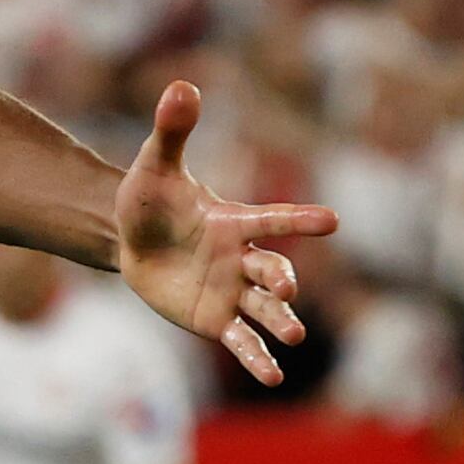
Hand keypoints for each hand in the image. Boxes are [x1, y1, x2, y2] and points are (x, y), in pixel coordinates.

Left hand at [111, 80, 333, 383]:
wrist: (132, 239)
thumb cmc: (148, 199)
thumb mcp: (154, 165)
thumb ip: (172, 131)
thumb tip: (181, 85)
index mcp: (233, 221)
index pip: (271, 220)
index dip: (299, 221)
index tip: (331, 221)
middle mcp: (241, 258)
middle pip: (270, 270)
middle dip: (281, 280)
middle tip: (286, 289)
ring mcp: (232, 291)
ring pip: (263, 309)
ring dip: (279, 322)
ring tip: (291, 336)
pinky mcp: (216, 319)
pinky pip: (241, 341)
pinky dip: (257, 358)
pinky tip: (274, 378)